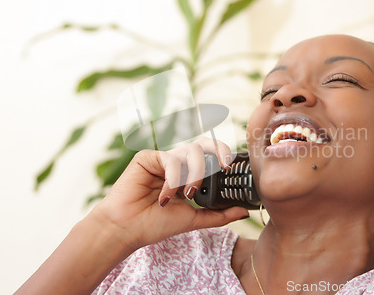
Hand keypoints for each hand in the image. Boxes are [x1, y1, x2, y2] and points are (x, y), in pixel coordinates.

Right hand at [90, 137, 249, 249]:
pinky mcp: (148, 157)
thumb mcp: (194, 219)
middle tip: (224, 165)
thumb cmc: (156, 224)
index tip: (231, 168)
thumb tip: (245, 211)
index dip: (224, 155)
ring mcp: (163, 159)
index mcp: (188, 174)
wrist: (128, 230)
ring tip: (189, 194)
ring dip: (196, 173)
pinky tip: (165, 197)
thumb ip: (219, 214)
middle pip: (204, 143)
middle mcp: (178, 164)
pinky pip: (171, 160)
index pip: (211, 156)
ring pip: (191, 151)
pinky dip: (173, 180)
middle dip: (219, 149)